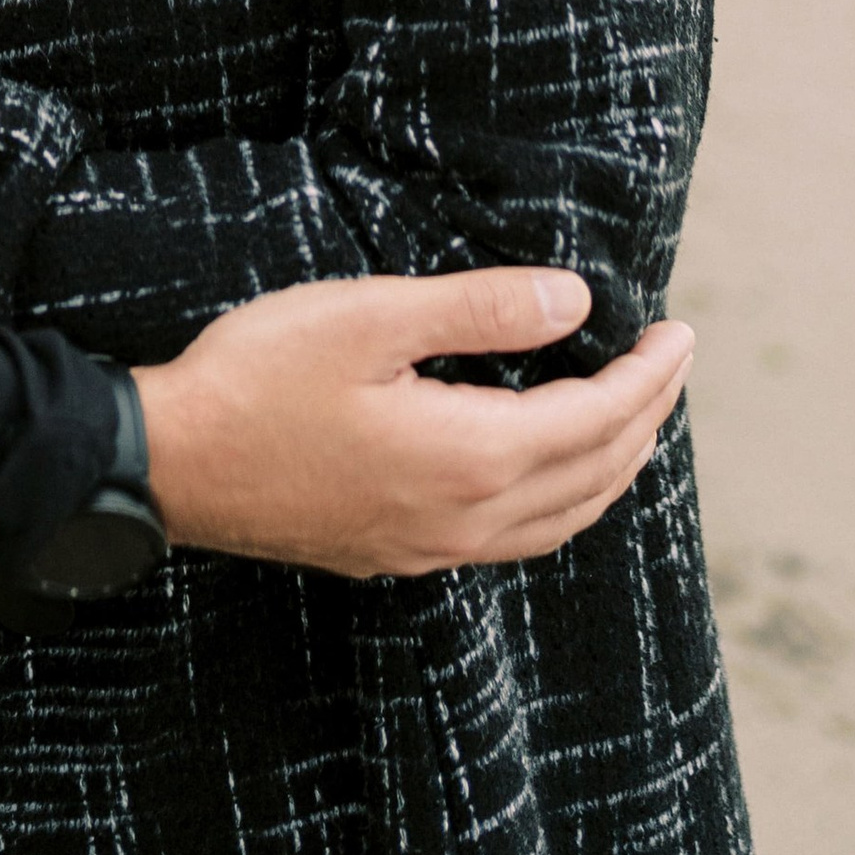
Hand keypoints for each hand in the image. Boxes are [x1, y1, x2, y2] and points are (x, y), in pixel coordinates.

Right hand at [132, 266, 693, 577]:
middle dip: (645, 417)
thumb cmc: (260, 377)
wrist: (174, 464)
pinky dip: (562, 501)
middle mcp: (467, 517)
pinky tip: (546, 471)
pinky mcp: (398, 553)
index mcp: (471, 455)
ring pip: (562, 519)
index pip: (596, 419)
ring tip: (632, 417)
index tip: (680, 332)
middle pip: (594, 476)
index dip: (648, 376)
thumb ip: (479, 309)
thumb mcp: (369, 317)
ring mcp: (432, 545)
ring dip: (611, 466)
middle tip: (669, 364)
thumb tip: (575, 301)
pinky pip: (517, 538)